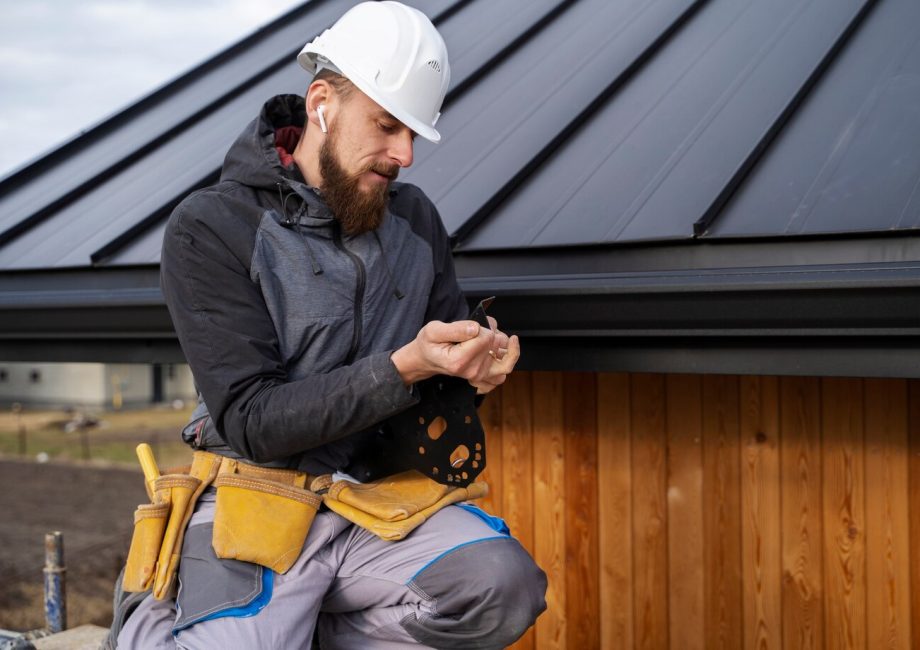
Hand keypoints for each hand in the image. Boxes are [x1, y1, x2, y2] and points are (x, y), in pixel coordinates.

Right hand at [390, 318, 519, 393]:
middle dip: (491, 331)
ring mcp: (479, 376)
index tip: (470, 327)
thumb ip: (456, 329)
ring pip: (506, 358)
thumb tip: (476, 328)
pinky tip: (497, 350)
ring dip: (502, 343)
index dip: (481, 326)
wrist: (427, 359)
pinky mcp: (484, 377)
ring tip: (488, 335)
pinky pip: (504, 370)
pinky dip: (505, 359)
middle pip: (497, 343)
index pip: (486, 337)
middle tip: (477, 328)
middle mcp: (472, 371)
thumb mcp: (433, 330)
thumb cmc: (429, 344)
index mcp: (459, 361)